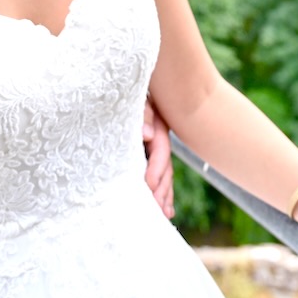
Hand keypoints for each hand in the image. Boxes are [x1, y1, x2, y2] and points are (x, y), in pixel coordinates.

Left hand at [142, 99, 174, 218]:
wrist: (138, 82)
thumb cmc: (132, 87)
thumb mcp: (138, 96)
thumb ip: (143, 113)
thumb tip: (146, 134)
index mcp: (158, 125)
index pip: (160, 151)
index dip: (156, 169)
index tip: (150, 186)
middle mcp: (159, 138)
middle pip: (165, 167)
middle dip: (162, 190)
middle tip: (156, 212)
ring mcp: (154, 146)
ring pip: (163, 173)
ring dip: (164, 194)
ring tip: (163, 215)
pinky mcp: (147, 151)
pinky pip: (156, 172)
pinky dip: (161, 189)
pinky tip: (164, 207)